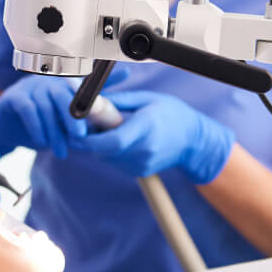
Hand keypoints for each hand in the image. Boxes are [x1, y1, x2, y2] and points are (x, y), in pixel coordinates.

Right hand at [0, 69, 127, 158]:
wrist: (7, 129)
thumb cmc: (42, 119)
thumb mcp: (68, 115)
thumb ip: (92, 101)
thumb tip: (124, 78)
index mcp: (63, 82)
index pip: (81, 84)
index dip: (94, 91)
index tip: (105, 105)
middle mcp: (47, 80)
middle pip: (63, 93)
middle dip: (73, 117)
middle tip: (81, 135)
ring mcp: (30, 87)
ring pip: (46, 106)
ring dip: (55, 132)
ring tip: (62, 151)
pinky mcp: (14, 98)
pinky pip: (28, 110)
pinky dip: (37, 128)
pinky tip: (42, 143)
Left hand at [69, 91, 234, 183]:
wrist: (193, 141)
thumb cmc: (172, 115)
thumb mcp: (147, 99)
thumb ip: (119, 101)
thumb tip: (94, 100)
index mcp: (147, 127)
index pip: (114, 140)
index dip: (91, 139)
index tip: (78, 131)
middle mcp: (145, 149)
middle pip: (105, 150)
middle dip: (91, 139)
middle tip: (89, 125)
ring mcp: (143, 164)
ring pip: (107, 157)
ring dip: (101, 145)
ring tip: (110, 129)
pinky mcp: (140, 172)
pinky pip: (116, 161)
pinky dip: (111, 151)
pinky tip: (122, 139)